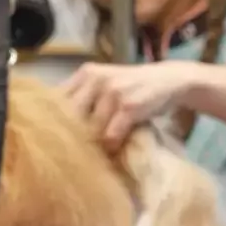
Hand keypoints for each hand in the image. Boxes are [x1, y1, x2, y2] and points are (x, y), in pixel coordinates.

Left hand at [59, 60, 197, 151]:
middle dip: (73, 135)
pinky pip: (110, 135)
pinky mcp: (129, 106)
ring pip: (90, 129)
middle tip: (76, 150)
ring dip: (94, 144)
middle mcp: (96, 79)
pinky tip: (115, 149)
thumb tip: (56, 124)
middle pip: (70, 116)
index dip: (55, 121)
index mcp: (86, 73)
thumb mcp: (105, 84)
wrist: (171, 79)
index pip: (56, 99)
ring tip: (98, 152)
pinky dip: (112, 146)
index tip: (58, 137)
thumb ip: (83, 97)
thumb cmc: (133, 87)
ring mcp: (113, 91)